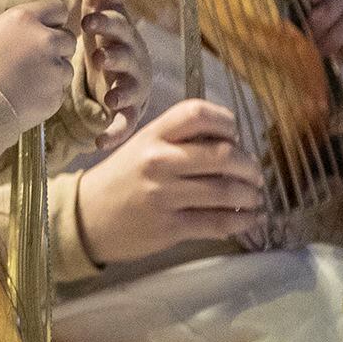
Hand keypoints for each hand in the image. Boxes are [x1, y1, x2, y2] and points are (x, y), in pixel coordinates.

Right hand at [0, 3, 78, 131]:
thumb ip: (16, 33)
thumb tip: (29, 38)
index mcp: (24, 18)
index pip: (58, 10)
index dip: (51, 23)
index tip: (42, 33)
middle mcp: (45, 39)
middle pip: (67, 39)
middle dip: (55, 50)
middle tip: (33, 63)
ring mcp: (54, 69)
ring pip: (66, 68)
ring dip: (52, 75)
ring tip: (25, 85)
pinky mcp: (55, 95)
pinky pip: (59, 92)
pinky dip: (47, 96)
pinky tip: (24, 99)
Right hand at [74, 99, 264, 264]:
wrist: (87, 217)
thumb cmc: (122, 179)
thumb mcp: (143, 147)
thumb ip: (180, 142)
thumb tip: (233, 146)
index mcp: (153, 135)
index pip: (198, 114)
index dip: (227, 122)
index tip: (236, 135)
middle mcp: (159, 160)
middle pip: (223, 154)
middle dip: (250, 166)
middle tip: (255, 174)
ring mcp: (164, 195)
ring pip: (226, 191)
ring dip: (251, 195)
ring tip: (254, 197)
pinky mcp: (170, 227)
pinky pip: (218, 222)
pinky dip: (243, 221)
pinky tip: (249, 218)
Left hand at [77, 0, 148, 140]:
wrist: (117, 73)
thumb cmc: (108, 37)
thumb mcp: (102, 11)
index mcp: (124, 36)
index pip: (117, 27)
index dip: (105, 22)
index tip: (88, 18)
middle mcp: (134, 62)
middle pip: (127, 58)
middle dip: (116, 56)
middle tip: (101, 56)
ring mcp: (132, 89)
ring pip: (130, 91)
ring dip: (121, 93)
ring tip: (110, 97)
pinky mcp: (126, 114)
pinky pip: (122, 125)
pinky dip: (113, 134)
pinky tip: (98, 142)